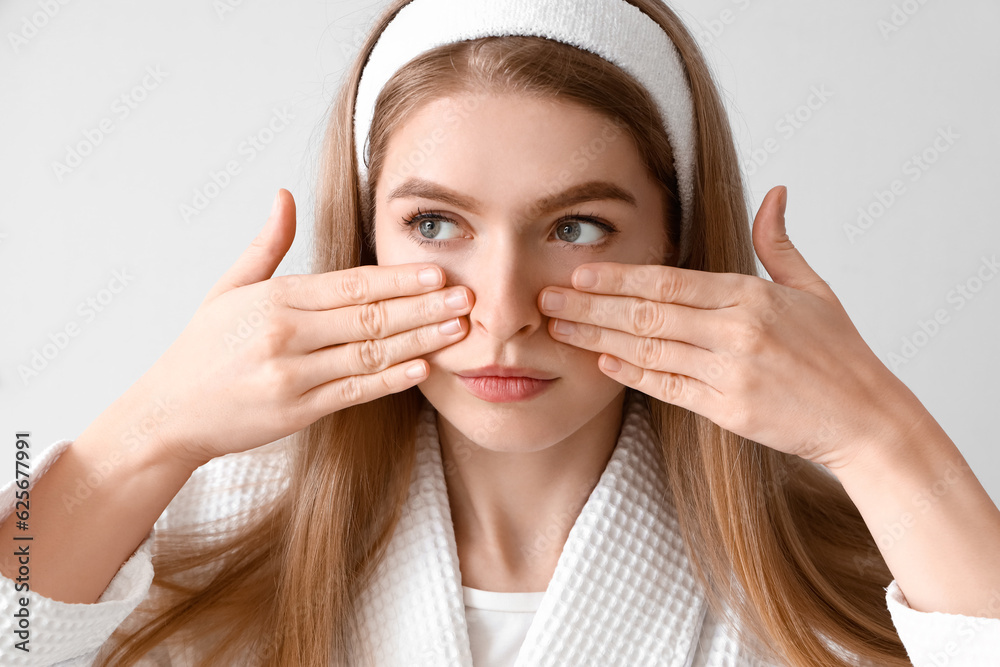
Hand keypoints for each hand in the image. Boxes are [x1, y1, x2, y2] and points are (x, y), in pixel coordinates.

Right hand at [129, 189, 472, 468]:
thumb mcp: (228, 288)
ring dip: (420, 341)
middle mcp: (286, 335)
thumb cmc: (204, 348)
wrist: (170, 413)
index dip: (399, 278)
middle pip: (370, 316)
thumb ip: (266, 245)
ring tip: (458, 330)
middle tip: (467, 297)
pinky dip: (390, 380)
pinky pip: (354, 392)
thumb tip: (284, 195)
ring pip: (369, 353)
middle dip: (424, 306)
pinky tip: (422, 368)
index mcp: (275, 299)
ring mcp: (292, 376)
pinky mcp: (297, 412)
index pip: (350, 284)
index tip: (438, 271)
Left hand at [538, 186, 924, 469]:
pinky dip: (632, 374)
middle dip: (592, 305)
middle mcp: (738, 330)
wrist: (867, 419)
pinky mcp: (730, 410)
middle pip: (649, 312)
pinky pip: (668, 387)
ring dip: (597, 337)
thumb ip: (778, 244)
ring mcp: (732, 371)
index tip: (580, 272)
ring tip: (558, 328)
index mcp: (753, 294)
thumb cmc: (839, 354)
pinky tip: (600, 362)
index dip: (619, 277)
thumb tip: (774, 192)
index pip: (671, 281)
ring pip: (650, 348)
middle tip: (547, 299)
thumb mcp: (813, 289)